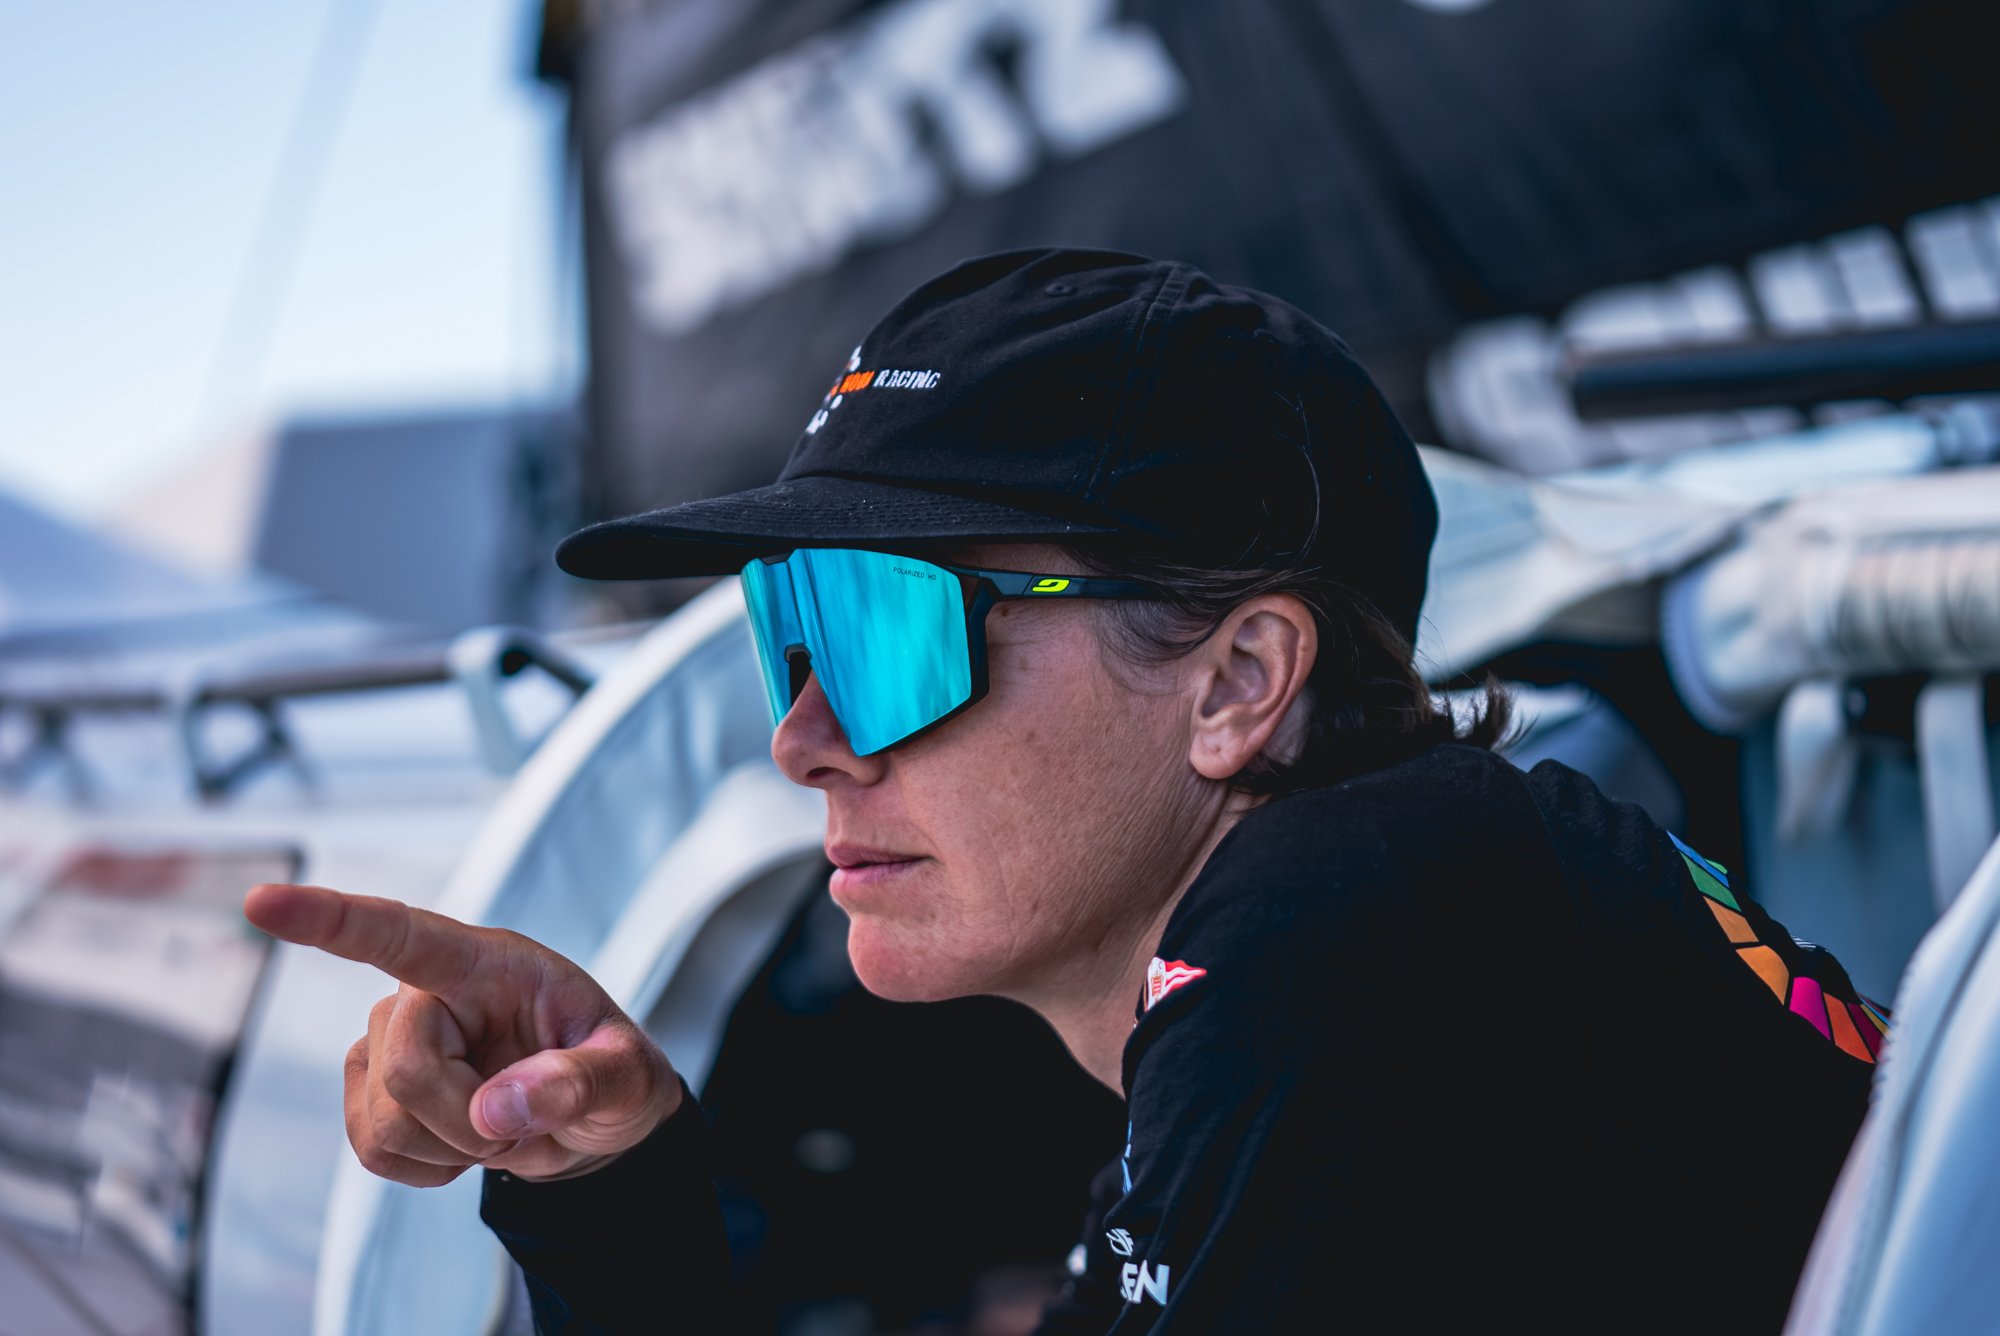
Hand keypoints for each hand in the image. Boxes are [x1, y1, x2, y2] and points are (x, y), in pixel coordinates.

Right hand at [243, 882, 682, 1185]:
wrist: (592, 1119)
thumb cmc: (613, 1074)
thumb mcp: (630, 1078)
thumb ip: (580, 1083)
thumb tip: (493, 1109)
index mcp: (488, 962)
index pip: (400, 935)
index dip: (330, 919)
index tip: (263, 901)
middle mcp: (426, 992)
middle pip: (407, 1068)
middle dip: (469, 1118)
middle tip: (523, 1115)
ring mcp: (388, 1041)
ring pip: (385, 1122)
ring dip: (452, 1146)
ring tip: (501, 1120)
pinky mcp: (370, 1092)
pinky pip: (373, 1153)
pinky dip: (429, 1167)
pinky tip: (466, 1139)